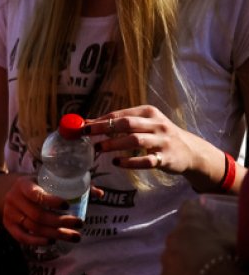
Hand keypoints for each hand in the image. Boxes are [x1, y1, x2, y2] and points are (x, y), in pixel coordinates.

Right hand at [2, 174, 84, 246]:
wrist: (9, 191)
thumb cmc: (35, 185)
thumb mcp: (47, 180)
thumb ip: (72, 185)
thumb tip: (100, 193)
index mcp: (23, 184)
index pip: (36, 195)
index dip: (52, 201)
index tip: (68, 206)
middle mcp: (14, 198)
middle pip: (38, 215)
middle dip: (60, 222)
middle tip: (79, 224)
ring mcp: (9, 213)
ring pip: (34, 228)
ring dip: (56, 234)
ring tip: (75, 236)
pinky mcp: (8, 225)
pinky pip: (22, 237)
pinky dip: (37, 241)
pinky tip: (52, 241)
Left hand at [85, 105, 219, 180]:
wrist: (190, 151)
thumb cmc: (160, 135)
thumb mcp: (144, 124)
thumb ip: (120, 123)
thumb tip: (88, 123)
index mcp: (149, 112)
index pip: (121, 114)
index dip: (101, 120)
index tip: (84, 126)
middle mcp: (157, 124)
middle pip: (127, 124)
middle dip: (105, 128)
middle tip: (87, 134)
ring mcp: (163, 141)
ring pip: (136, 140)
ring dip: (114, 144)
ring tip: (99, 148)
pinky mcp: (166, 158)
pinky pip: (146, 160)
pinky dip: (130, 161)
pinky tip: (116, 162)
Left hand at [159, 200, 235, 274]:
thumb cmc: (226, 254)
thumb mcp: (232, 236)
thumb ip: (221, 227)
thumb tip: (215, 222)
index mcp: (190, 222)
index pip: (189, 207)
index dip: (196, 211)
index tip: (203, 216)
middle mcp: (173, 237)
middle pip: (179, 235)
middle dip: (189, 241)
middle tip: (205, 251)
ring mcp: (166, 258)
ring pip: (172, 256)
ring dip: (181, 261)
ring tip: (197, 271)